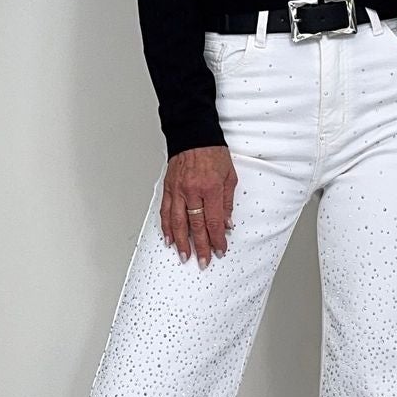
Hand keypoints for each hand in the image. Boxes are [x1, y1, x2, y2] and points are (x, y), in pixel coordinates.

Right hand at [161, 145, 235, 264]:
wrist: (193, 135)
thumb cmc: (212, 152)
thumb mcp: (230, 177)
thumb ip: (227, 202)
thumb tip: (226, 224)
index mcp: (211, 188)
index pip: (213, 221)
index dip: (217, 239)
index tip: (219, 250)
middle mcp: (192, 191)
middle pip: (195, 226)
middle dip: (200, 246)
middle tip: (203, 261)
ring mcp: (178, 190)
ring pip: (178, 222)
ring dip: (181, 242)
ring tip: (185, 255)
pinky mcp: (169, 188)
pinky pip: (166, 211)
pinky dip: (167, 227)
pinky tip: (169, 238)